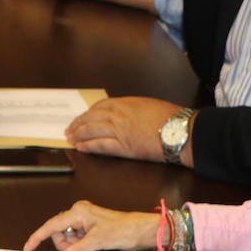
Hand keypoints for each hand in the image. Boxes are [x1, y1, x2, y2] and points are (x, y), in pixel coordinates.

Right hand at [23, 200, 159, 250]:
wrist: (140, 231)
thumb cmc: (123, 228)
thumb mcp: (98, 241)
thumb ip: (77, 250)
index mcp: (78, 211)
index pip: (52, 225)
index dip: (38, 236)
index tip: (29, 247)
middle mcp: (79, 214)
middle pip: (59, 234)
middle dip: (65, 245)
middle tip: (78, 250)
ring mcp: (84, 223)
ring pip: (67, 239)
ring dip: (74, 247)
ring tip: (90, 247)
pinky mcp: (90, 231)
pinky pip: (76, 242)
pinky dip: (79, 248)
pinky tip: (89, 249)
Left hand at [65, 96, 185, 162]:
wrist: (181, 131)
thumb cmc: (172, 118)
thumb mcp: (149, 106)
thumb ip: (133, 109)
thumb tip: (125, 114)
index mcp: (127, 103)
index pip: (100, 106)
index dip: (88, 113)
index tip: (82, 117)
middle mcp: (120, 114)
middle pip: (92, 117)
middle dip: (79, 123)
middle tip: (69, 129)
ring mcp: (121, 130)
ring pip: (93, 130)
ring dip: (79, 135)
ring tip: (70, 139)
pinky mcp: (124, 146)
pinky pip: (101, 145)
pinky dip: (89, 146)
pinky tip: (81, 147)